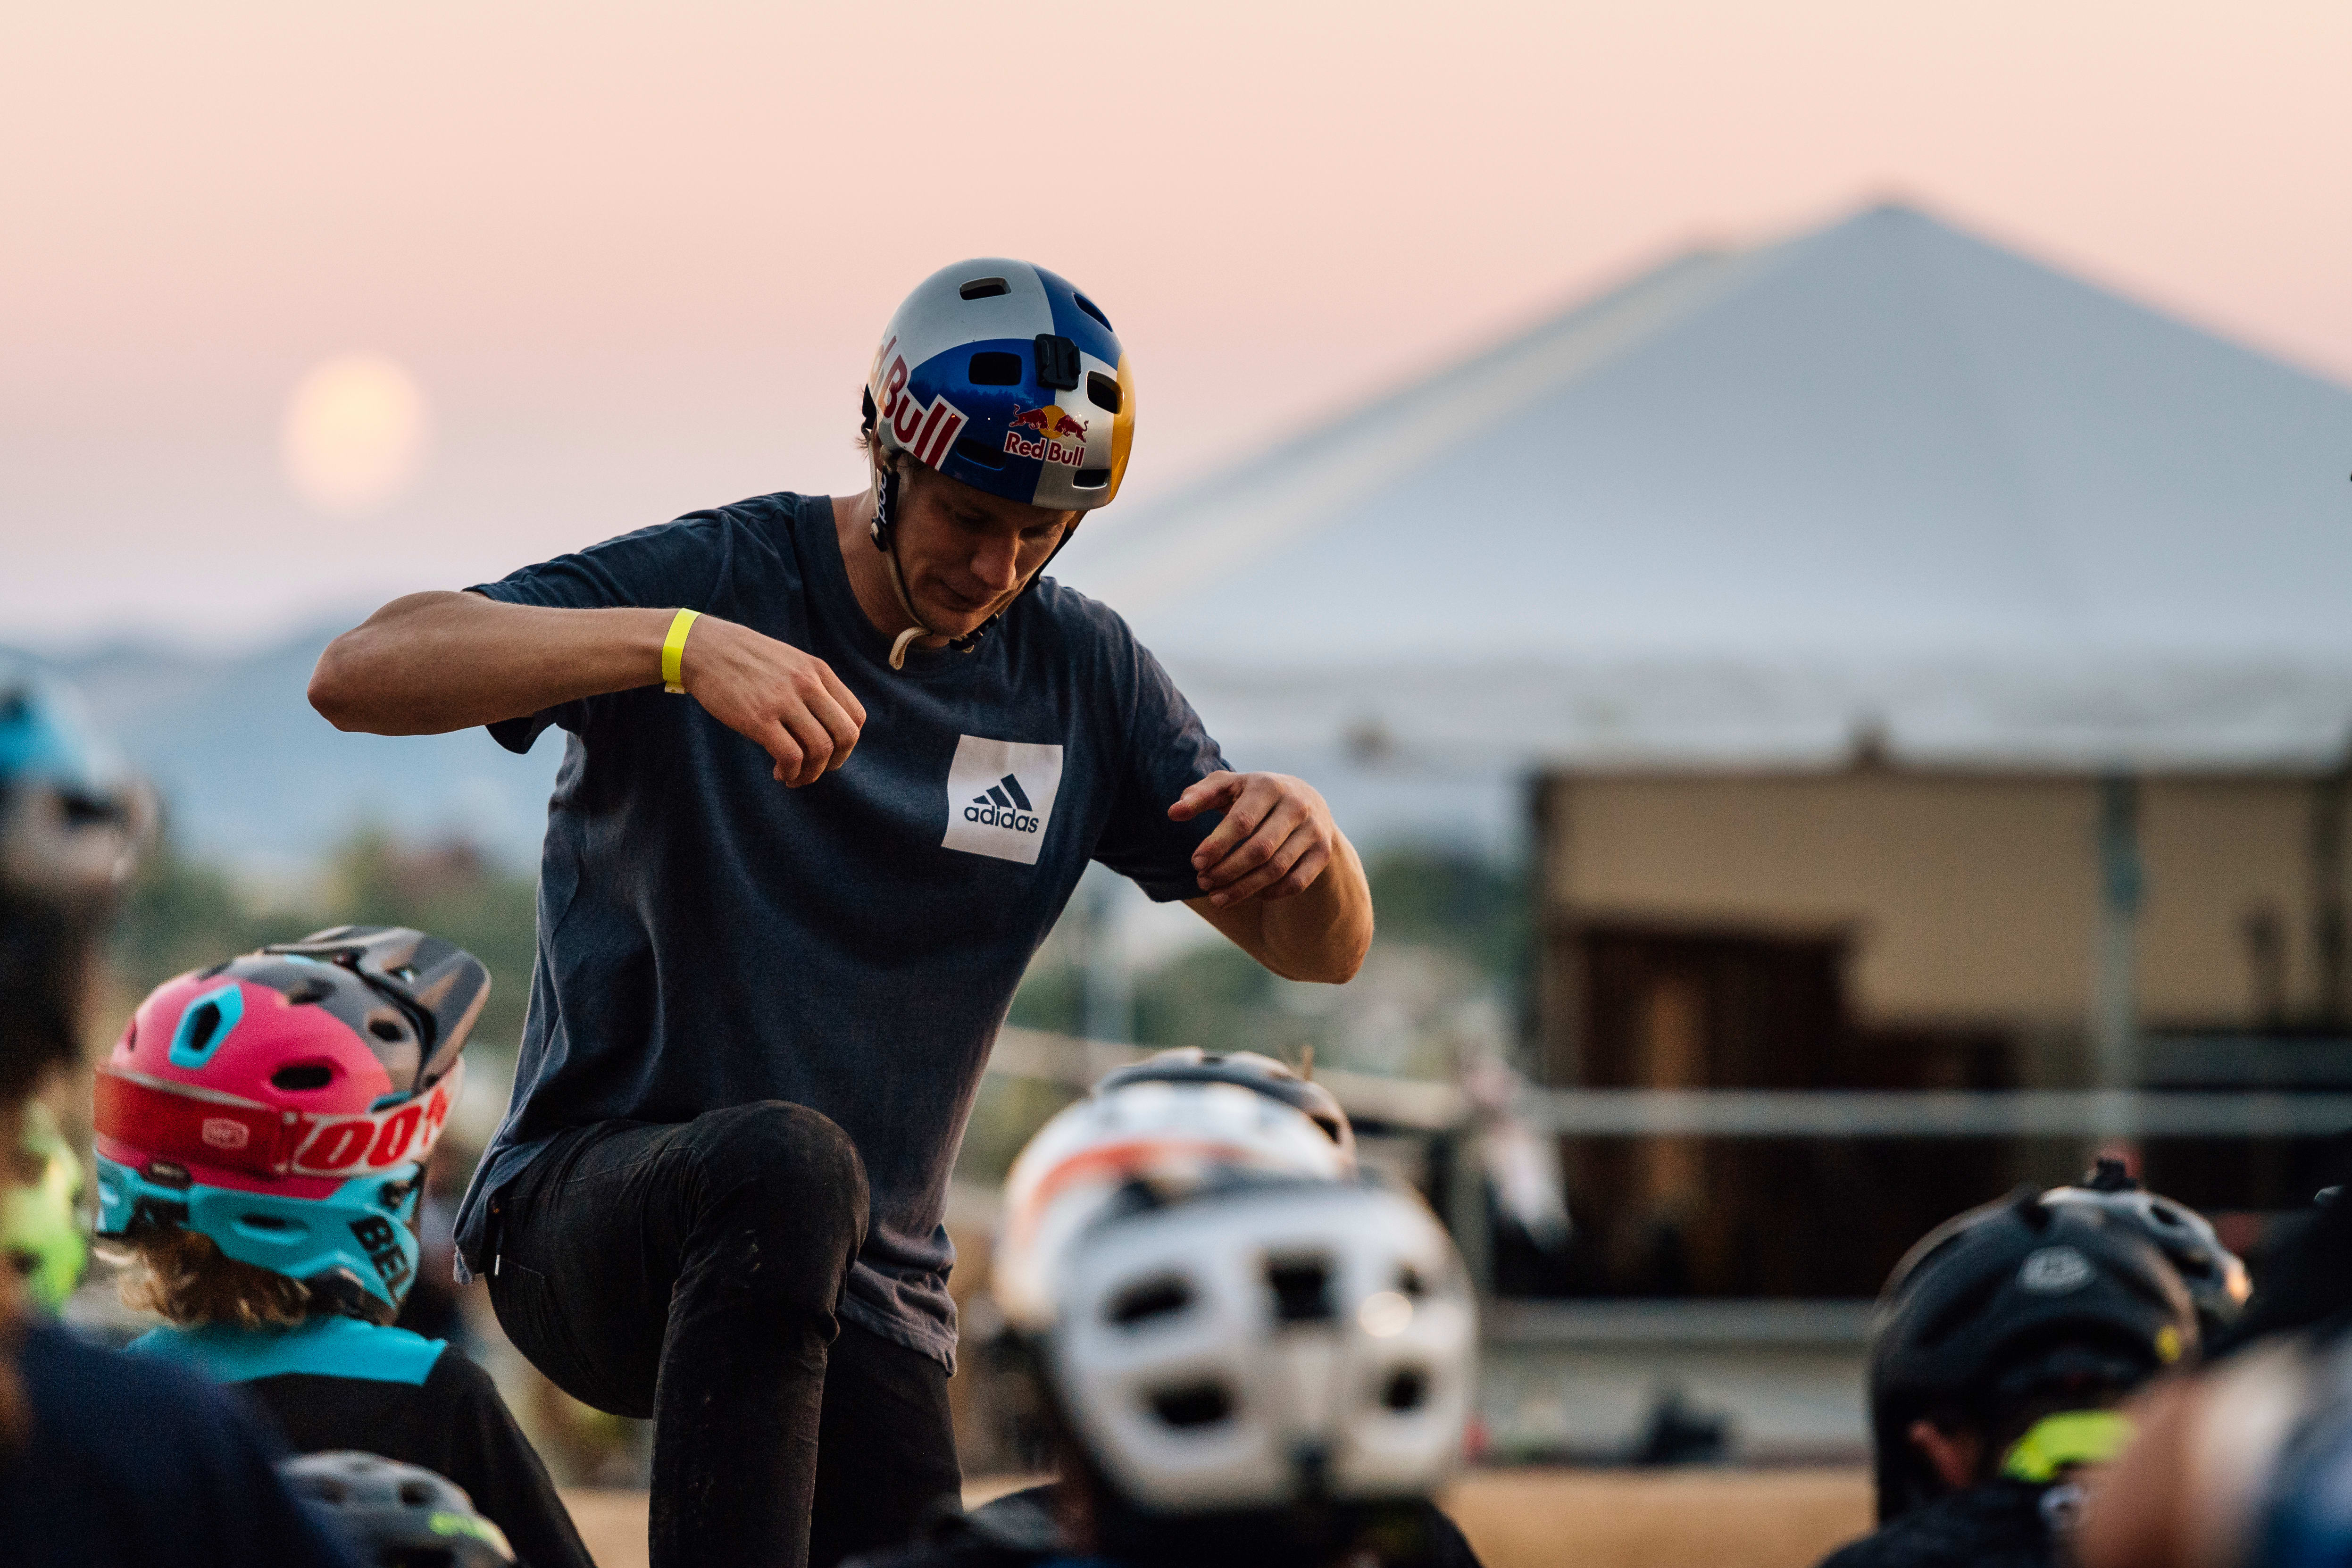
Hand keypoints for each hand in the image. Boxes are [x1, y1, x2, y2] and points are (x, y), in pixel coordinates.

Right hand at [677, 616, 866, 786]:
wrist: (702, 648)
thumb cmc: (744, 660)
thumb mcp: (789, 663)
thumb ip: (811, 688)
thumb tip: (825, 728)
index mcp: (818, 670)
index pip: (856, 716)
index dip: (846, 742)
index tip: (827, 751)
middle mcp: (807, 684)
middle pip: (846, 735)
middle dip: (835, 762)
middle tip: (816, 769)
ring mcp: (783, 701)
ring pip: (821, 750)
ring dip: (811, 773)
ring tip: (794, 777)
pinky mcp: (758, 719)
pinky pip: (791, 757)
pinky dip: (792, 773)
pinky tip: (780, 774)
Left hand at [1169, 772, 1337, 906]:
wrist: (1306, 799)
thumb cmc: (1253, 795)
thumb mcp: (1227, 786)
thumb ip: (1199, 795)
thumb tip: (1173, 812)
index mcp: (1268, 786)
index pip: (1241, 822)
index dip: (1217, 845)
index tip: (1196, 863)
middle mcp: (1297, 806)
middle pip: (1259, 849)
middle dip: (1227, 871)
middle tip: (1203, 883)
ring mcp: (1314, 830)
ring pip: (1276, 870)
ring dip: (1243, 888)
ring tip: (1217, 898)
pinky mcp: (1323, 852)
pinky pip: (1296, 883)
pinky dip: (1270, 893)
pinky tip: (1248, 895)